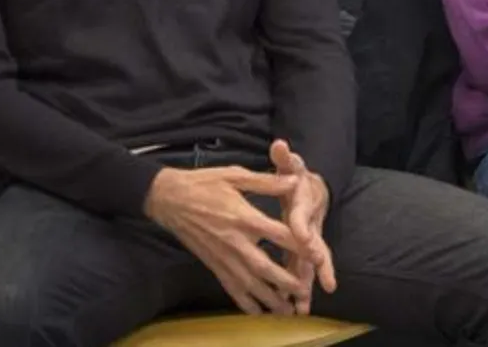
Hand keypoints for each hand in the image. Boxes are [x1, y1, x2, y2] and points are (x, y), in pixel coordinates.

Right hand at [143, 166, 307, 314]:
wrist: (169, 199)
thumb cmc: (204, 183)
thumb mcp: (235, 175)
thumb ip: (266, 182)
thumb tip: (295, 180)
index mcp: (243, 216)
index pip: (277, 234)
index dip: (299, 245)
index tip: (317, 255)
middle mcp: (234, 241)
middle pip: (264, 266)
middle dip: (286, 281)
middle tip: (306, 291)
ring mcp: (222, 256)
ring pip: (248, 282)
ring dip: (268, 297)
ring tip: (288, 310)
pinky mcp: (213, 264)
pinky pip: (230, 287)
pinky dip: (244, 302)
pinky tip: (257, 313)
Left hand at [268, 140, 335, 313]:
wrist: (314, 188)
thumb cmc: (298, 177)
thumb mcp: (292, 164)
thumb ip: (285, 158)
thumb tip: (279, 144)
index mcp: (305, 204)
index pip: (304, 216)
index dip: (304, 227)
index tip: (303, 239)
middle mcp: (311, 225)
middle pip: (316, 245)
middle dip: (316, 262)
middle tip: (319, 276)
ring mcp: (311, 240)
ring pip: (311, 264)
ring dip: (308, 284)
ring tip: (303, 305)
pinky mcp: (305, 251)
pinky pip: (304, 271)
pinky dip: (303, 289)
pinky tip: (297, 307)